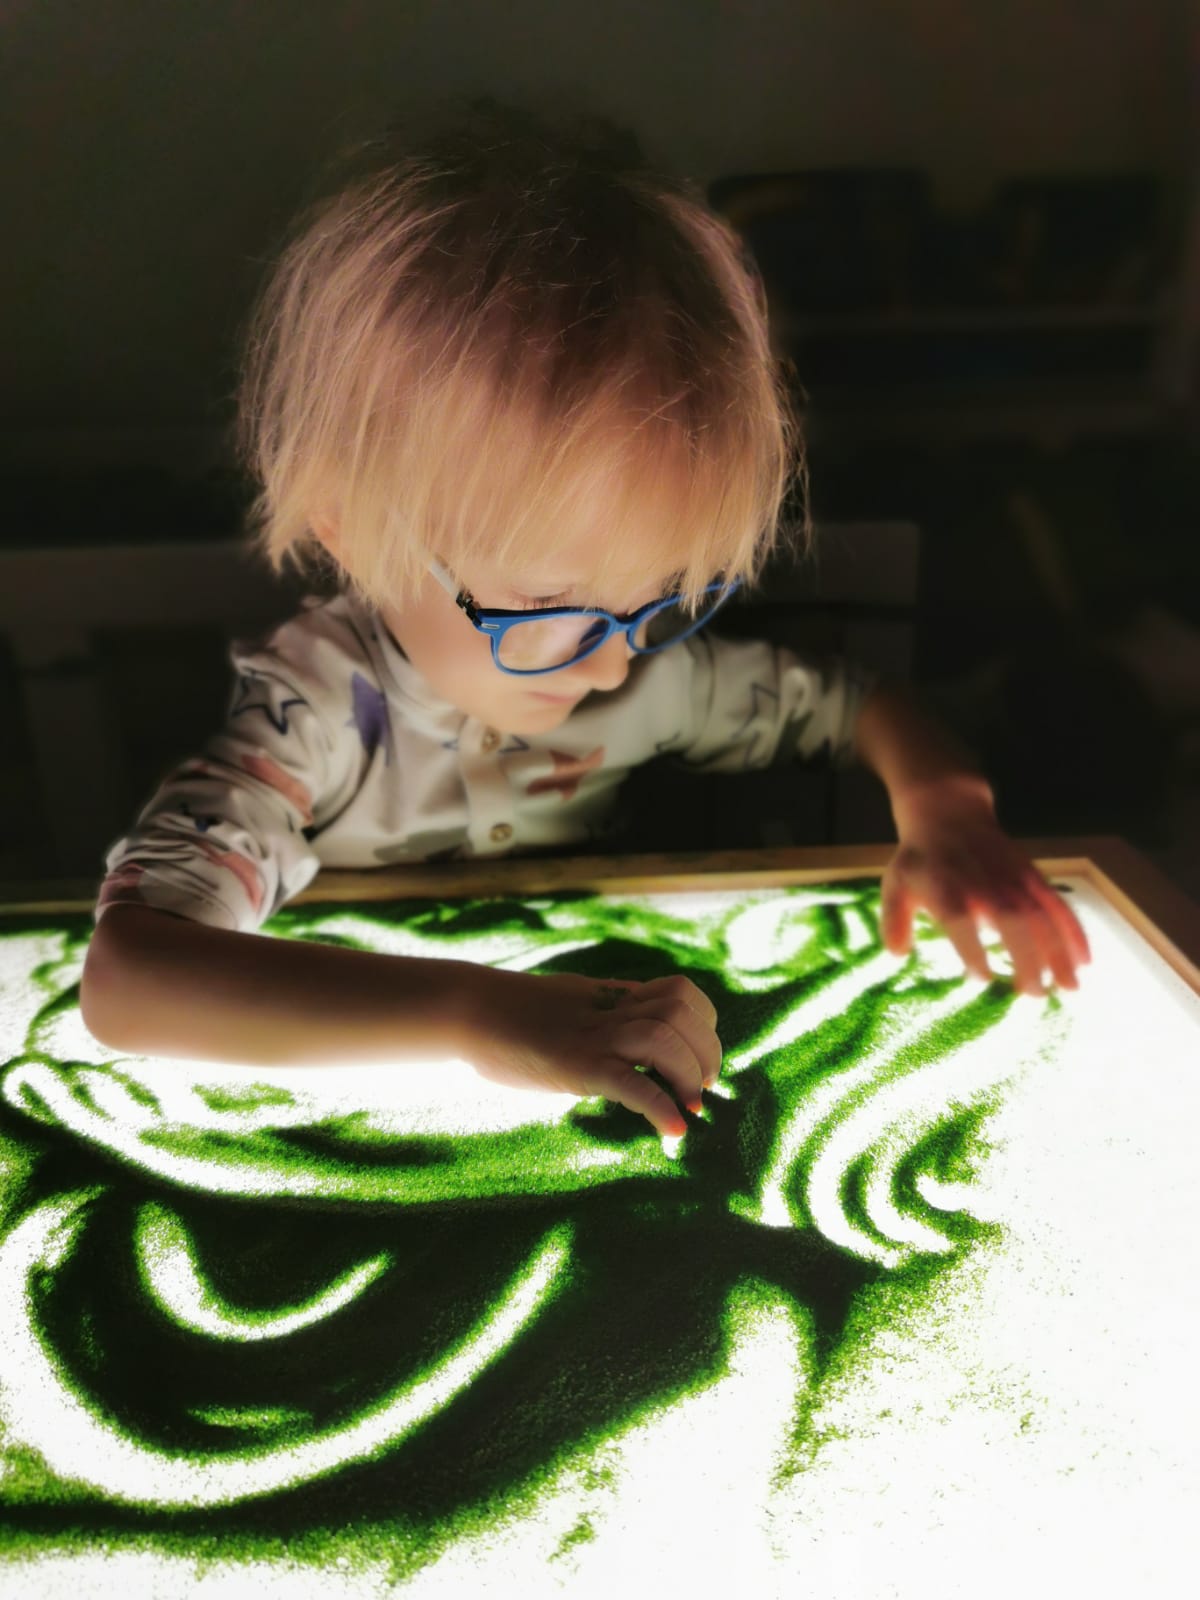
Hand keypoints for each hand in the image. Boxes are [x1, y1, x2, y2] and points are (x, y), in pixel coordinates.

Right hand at [459, 968, 721, 1136]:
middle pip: (682, 1012)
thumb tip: (623, 1037)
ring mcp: (594, 1037)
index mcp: (612, 997)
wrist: (468, 1010)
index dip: (703, 1023)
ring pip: (663, 1039)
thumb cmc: (511, 1015)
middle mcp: (609, 1012)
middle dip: (707, 1050)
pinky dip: (659, 1107)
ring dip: (689, 1074)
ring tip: (691, 1103)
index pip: (680, 993)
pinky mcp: (577, 1066)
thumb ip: (600, 1013)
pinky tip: (672, 1129)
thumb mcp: (568, 1004)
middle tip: (705, 1085)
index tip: (702, 1056)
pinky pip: (630, 1083)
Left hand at [883, 778, 1090, 995]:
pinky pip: (1057, 904)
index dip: (971, 945)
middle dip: (1027, 957)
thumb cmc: (920, 860)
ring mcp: (1013, 878)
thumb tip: (897, 955)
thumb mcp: (895, 885)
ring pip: (1041, 914)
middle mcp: (984, 883)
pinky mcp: (1032, 876)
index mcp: (945, 886)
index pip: (958, 916)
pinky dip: (1073, 932)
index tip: (981, 976)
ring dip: (1057, 951)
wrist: (948, 814)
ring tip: (1068, 989)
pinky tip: (1084, 962)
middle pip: (1011, 919)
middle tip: (1034, 994)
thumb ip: (894, 920)